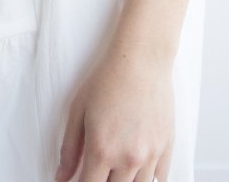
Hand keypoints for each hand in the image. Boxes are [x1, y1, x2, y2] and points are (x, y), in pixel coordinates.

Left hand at [54, 43, 173, 181]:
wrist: (141, 58)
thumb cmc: (108, 78)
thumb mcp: (78, 110)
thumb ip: (69, 148)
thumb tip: (61, 176)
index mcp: (102, 150)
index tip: (79, 180)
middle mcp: (128, 158)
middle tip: (98, 168)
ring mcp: (150, 155)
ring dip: (125, 181)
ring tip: (117, 168)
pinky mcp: (167, 147)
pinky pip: (160, 178)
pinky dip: (148, 177)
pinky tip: (138, 167)